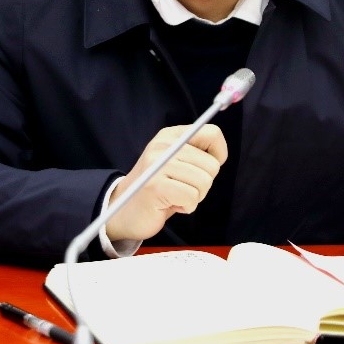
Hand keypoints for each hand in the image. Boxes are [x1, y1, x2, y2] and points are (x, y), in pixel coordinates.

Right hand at [104, 124, 227, 242]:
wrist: (123, 210)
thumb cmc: (158, 189)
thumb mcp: (176, 162)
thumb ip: (195, 154)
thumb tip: (219, 155)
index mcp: (171, 135)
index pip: (212, 133)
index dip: (218, 154)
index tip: (206, 168)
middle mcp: (164, 145)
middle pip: (212, 164)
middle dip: (203, 184)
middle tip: (183, 188)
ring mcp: (158, 164)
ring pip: (204, 182)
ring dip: (195, 197)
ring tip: (176, 196)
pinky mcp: (155, 186)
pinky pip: (191, 197)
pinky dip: (187, 206)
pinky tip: (171, 204)